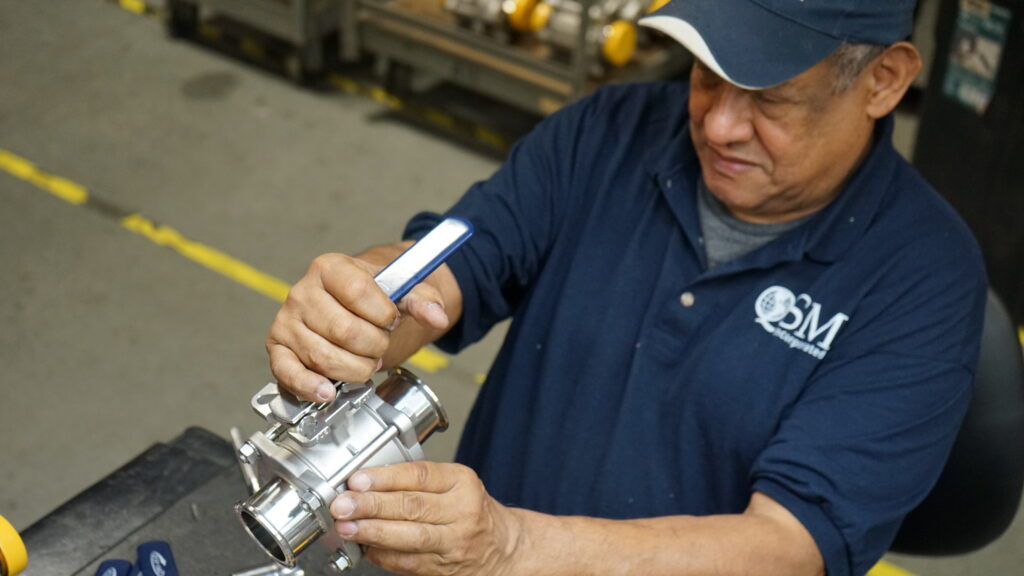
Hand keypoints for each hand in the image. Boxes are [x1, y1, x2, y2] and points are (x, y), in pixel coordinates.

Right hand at [266, 250, 449, 401]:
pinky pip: (288, 372)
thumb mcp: (401, 290)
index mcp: (329, 267)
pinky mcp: (278, 349)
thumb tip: (437, 316)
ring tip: (365, 363)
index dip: (383, 314)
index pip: (358, 292)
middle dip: (373, 346)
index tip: (392, 320)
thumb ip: (423, 301)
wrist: (352, 305)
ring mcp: (287, 322)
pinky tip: (328, 391)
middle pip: (344, 330)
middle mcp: (302, 292)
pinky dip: (309, 386)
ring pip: (324, 357)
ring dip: (355, 368)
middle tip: (380, 345)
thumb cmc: (373, 297)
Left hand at [330, 462, 522, 575]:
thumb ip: (416, 480)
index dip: (385, 478)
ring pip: (409, 536)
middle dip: (371, 505)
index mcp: (462, 482)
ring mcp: (454, 543)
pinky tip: (365, 547)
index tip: (358, 479)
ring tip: (347, 527)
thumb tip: (366, 482)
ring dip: (373, 532)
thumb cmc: (472, 509)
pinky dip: (383, 555)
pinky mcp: (444, 568)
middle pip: (411, 506)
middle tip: (343, 504)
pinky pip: (408, 562)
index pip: (419, 475)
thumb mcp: (455, 483)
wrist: (504, 547)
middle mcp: (461, 511)